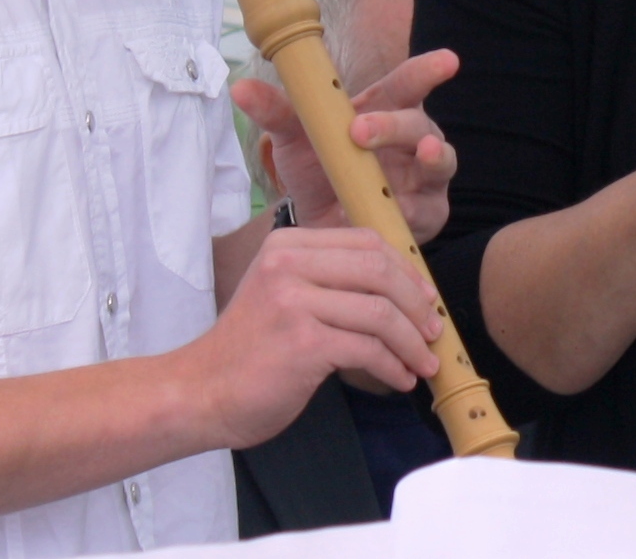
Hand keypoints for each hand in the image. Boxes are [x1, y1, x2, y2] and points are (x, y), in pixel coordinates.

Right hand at [179, 226, 442, 448]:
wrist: (202, 393)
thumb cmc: (251, 350)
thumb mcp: (283, 294)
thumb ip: (328, 280)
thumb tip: (403, 286)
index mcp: (286, 244)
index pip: (364, 242)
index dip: (405, 270)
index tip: (424, 299)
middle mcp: (288, 264)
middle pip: (379, 270)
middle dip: (417, 304)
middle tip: (433, 333)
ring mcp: (294, 301)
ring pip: (379, 311)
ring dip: (412, 342)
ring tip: (424, 363)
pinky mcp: (302, 342)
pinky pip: (368, 349)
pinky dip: (394, 366)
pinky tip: (400, 380)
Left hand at [232, 49, 459, 243]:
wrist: (317, 223)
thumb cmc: (316, 166)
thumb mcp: (293, 137)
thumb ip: (275, 111)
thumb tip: (240, 87)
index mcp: (385, 110)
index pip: (409, 86)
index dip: (428, 71)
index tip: (447, 61)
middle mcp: (413, 141)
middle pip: (419, 124)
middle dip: (395, 124)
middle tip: (361, 129)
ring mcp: (425, 178)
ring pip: (441, 162)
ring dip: (433, 158)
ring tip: (425, 155)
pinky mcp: (427, 214)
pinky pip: (427, 211)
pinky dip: (412, 210)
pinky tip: (394, 211)